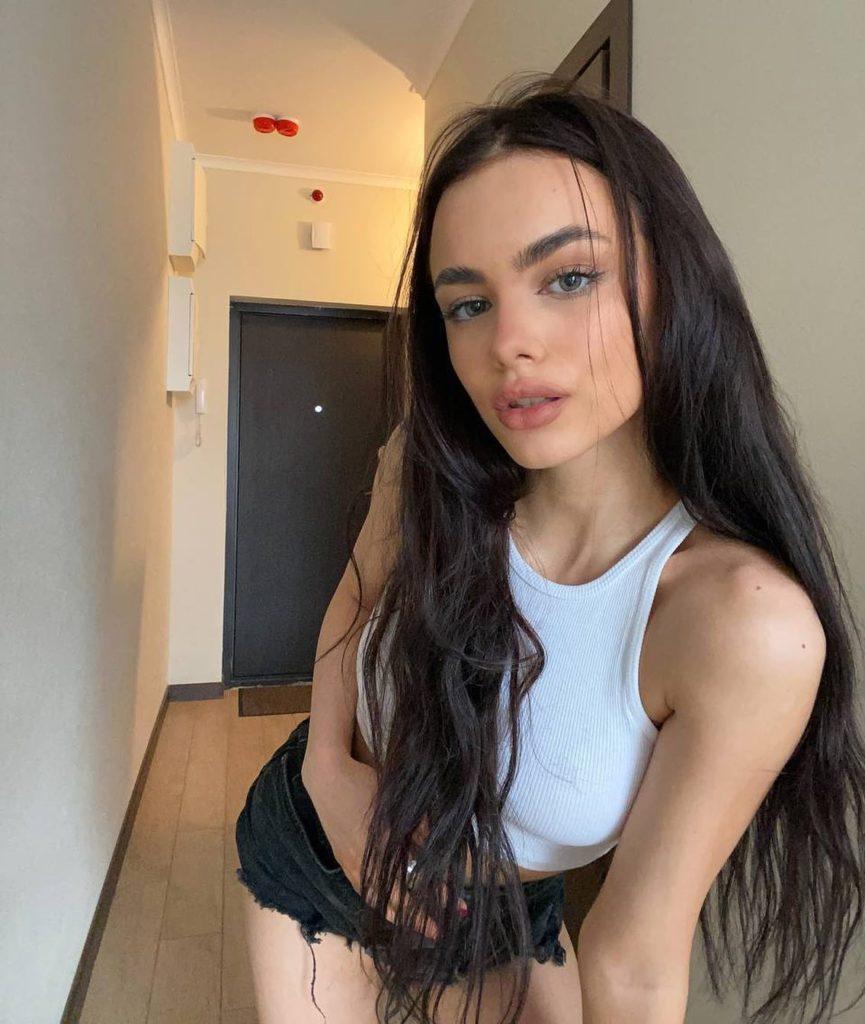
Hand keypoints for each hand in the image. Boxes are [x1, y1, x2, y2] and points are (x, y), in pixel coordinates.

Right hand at [303, 753, 467, 939]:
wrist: (325, 777)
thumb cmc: (364, 786)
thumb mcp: (396, 809)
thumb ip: (419, 833)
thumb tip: (443, 857)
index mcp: (377, 854)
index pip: (406, 894)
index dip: (428, 908)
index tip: (452, 914)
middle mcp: (362, 866)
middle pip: (390, 905)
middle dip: (415, 919)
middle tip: (438, 931)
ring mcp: (349, 864)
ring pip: (375, 900)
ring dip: (397, 912)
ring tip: (415, 920)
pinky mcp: (343, 858)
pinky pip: (363, 889)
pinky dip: (379, 900)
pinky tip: (389, 902)